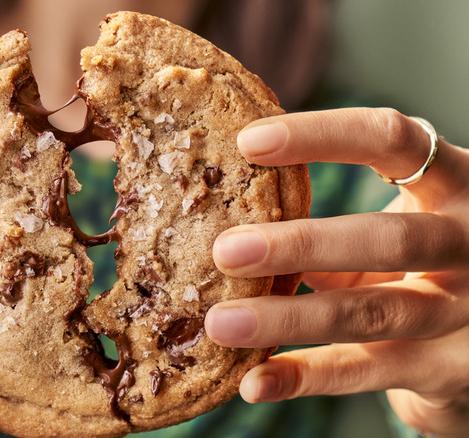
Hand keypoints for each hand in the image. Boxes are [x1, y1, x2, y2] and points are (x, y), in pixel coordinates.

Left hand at [206, 108, 468, 436]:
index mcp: (453, 185)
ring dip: (289, 318)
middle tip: (224, 251)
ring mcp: (466, 311)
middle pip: (389, 239)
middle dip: (300, 245)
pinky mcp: (449, 368)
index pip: (393, 142)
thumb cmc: (419, 267)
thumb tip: (229, 223)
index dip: (322, 136)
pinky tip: (254, 382)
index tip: (248, 142)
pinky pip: (367, 371)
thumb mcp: (390, 230)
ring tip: (221, 323)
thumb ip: (332, 229)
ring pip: (373, 313)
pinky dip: (305, 377)